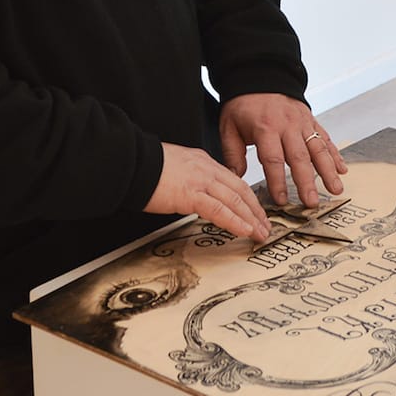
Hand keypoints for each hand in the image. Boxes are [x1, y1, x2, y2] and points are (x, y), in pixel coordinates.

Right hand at [144, 142, 270, 241]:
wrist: (130, 163)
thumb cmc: (145, 167)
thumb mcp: (175, 169)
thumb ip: (190, 180)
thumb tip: (195, 195)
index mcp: (203, 162)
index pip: (233, 181)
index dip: (248, 198)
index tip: (256, 212)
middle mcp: (206, 169)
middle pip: (240, 191)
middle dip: (256, 211)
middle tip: (265, 226)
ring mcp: (200, 181)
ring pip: (235, 201)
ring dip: (251, 219)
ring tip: (260, 233)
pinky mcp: (191, 194)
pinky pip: (219, 210)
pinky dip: (235, 221)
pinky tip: (244, 230)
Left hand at [219, 93, 347, 206]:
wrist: (260, 76)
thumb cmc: (243, 105)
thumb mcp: (229, 127)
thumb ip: (232, 154)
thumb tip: (236, 180)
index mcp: (265, 128)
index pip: (273, 159)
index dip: (277, 181)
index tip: (281, 200)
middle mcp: (287, 126)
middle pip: (299, 157)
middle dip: (307, 182)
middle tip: (312, 203)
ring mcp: (303, 123)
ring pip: (318, 149)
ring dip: (328, 171)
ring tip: (336, 189)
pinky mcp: (311, 120)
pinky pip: (325, 138)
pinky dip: (335, 154)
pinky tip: (342, 169)